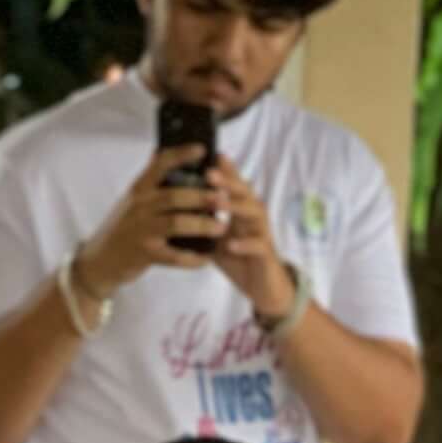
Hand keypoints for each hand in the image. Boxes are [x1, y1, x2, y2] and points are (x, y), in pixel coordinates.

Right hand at [73, 149, 229, 300]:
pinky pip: (174, 256)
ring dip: (202, 225)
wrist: (100, 261)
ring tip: (221, 227)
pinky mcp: (146, 254)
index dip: (182, 155)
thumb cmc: (122, 228)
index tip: (202, 149)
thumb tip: (160, 153)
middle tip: (224, 197)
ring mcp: (142, 230)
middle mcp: (140, 206)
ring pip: (177, 223)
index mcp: (139, 189)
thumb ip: (149, 181)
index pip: (160, 164)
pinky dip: (192, 259)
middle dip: (202, 196)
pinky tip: (207, 259)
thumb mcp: (132, 200)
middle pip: (175, 195)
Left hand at [203, 152, 295, 319]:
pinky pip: (257, 245)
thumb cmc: (239, 260)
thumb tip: (176, 213)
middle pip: (243, 191)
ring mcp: (261, 232)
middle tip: (209, 173)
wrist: (263, 287)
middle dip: (226, 181)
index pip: (233, 184)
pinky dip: (244, 244)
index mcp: (241, 209)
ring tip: (216, 202)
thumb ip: (202, 225)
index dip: (224, 169)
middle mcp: (253, 215)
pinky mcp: (265, 253)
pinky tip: (231, 244)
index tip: (210, 155)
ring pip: (252, 212)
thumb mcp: (215, 240)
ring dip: (234, 206)